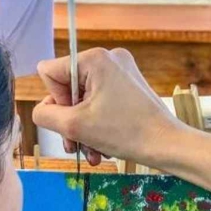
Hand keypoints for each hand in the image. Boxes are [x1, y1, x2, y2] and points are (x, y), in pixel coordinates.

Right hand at [32, 48, 182, 165]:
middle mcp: (109, 58)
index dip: (56, 101)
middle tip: (77, 146)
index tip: (75, 119)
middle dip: (70, 121)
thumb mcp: (74, 126)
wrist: (167, 145)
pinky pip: (101, 102)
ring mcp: (122, 71)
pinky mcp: (129, 86)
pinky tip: (102, 146)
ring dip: (83, 128)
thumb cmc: (126, 133)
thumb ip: (45, 115)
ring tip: (92, 152)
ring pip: (84, 100)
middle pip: (68, 88)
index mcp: (94, 58)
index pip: (50, 73)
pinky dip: (98, 124)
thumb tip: (42, 110)